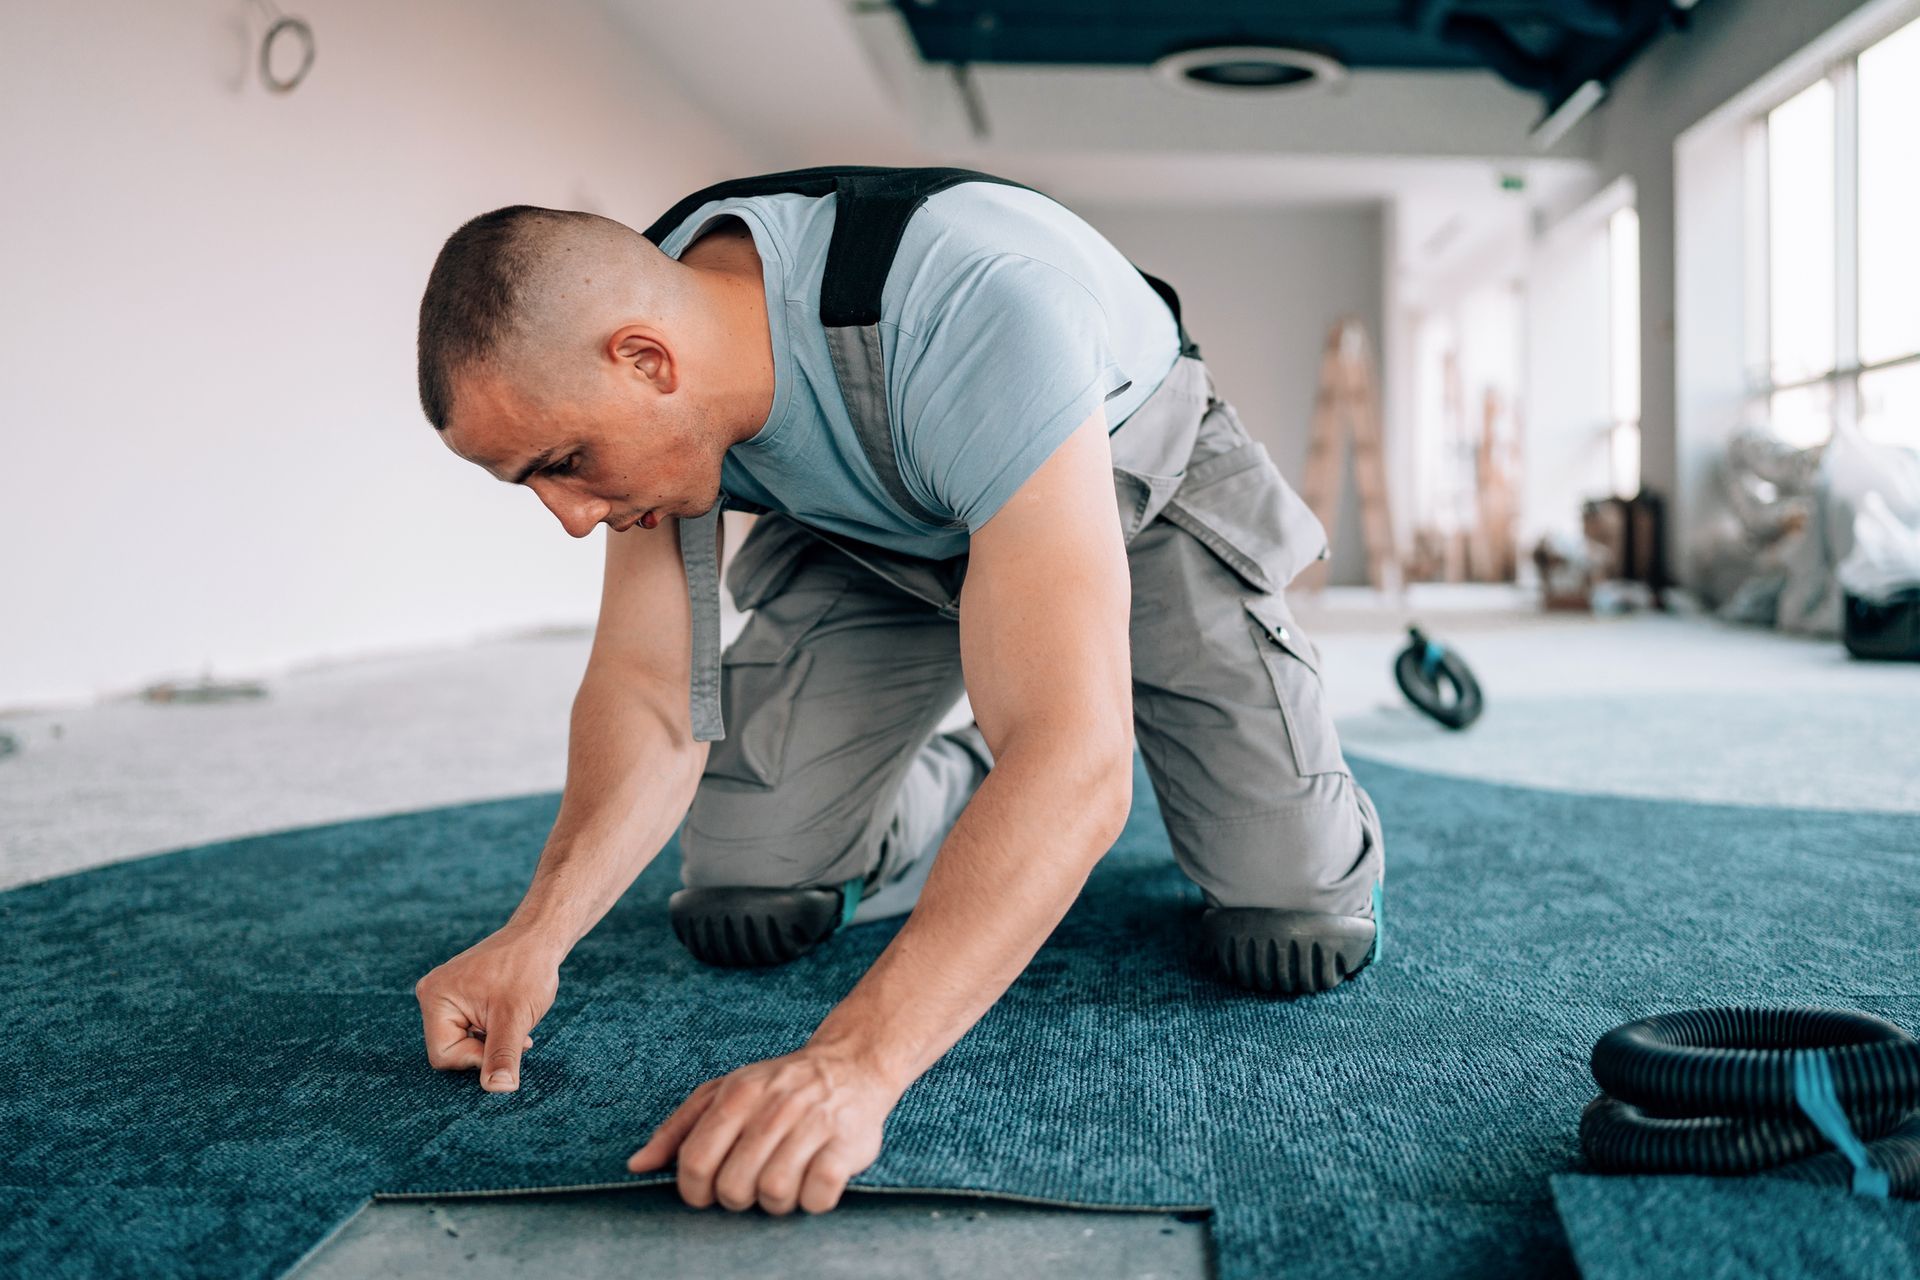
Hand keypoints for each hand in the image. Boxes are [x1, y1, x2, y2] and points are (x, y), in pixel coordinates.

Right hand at [414, 925, 561, 1091]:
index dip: (477, 1058)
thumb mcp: (516, 1017)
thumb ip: (503, 1055)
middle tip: (516, 1034)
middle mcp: (433, 996)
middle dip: (486, 1049)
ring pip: (463, 1042)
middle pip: (451, 1050)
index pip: (444, 1055)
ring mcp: (445, 996)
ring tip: (516, 1022)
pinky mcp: (459, 998)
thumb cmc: (528, 969)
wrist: (540, 938)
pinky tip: (511, 1020)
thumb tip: (499, 1089)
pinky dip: (491, 1032)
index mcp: (436, 998)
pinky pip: (469, 1030)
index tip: (509, 1042)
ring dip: (492, 1041)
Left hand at [626, 1048, 902, 1214]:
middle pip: (732, 1186)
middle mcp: (774, 1106)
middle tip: (749, 1185)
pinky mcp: (847, 1143)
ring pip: (774, 1194)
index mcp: (737, 1094)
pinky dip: (812, 1201)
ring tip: (782, 1183)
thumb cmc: (777, 1086)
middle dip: (736, 1199)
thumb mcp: (722, 1093)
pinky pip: (819, 1194)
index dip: (694, 1192)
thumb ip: (677, 1129)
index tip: (707, 1192)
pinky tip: (811, 1184)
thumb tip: (637, 1166)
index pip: (695, 1162)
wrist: (851, 1064)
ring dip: (775, 1202)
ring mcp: (813, 1123)